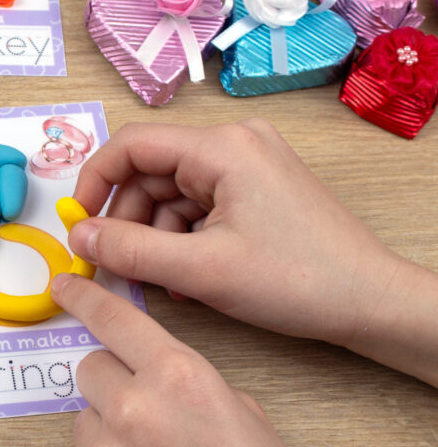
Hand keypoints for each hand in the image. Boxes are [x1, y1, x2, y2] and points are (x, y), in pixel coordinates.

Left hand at [51, 273, 326, 446]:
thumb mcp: (239, 410)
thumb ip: (185, 380)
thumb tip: (148, 376)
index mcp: (179, 375)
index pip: (114, 319)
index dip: (85, 297)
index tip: (66, 286)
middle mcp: (135, 409)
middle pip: (90, 368)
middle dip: (113, 381)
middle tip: (144, 409)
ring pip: (84, 420)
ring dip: (108, 430)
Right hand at [71, 120, 437, 385]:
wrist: (369, 302)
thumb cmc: (296, 281)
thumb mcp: (200, 271)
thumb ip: (129, 252)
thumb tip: (78, 237)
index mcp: (222, 147)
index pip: (133, 144)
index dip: (95, 181)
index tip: (78, 224)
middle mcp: (233, 144)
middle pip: (151, 173)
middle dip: (129, 222)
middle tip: (120, 268)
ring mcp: (246, 166)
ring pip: (172, 195)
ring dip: (156, 238)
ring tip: (165, 282)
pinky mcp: (254, 189)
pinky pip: (197, 207)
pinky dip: (182, 240)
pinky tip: (188, 277)